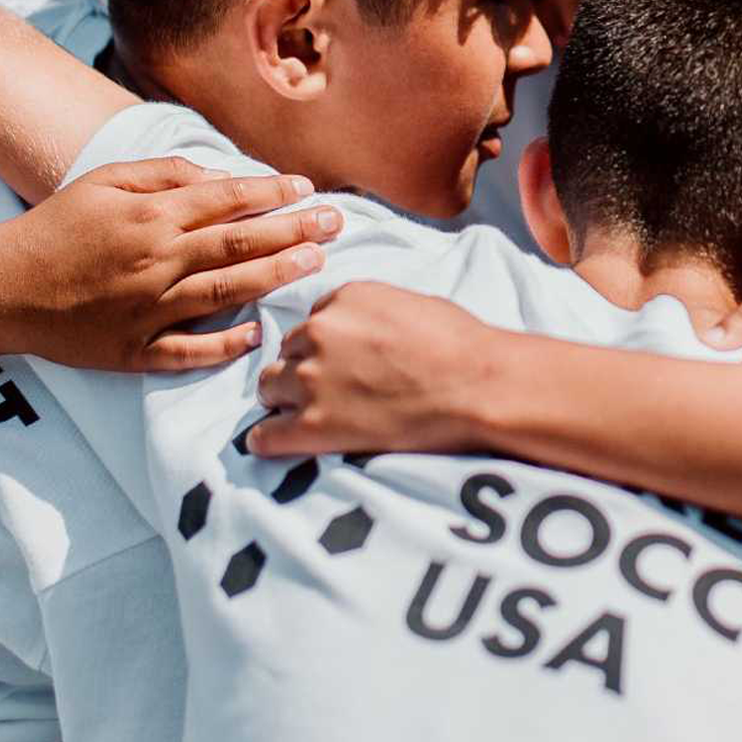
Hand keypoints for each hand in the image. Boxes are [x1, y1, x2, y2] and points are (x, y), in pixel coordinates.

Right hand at [0, 157, 339, 370]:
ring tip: (317, 264)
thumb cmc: (59, 226)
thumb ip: (164, 174)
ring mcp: (147, 308)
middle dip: (295, 230)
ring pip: (225, 291)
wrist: (1, 286)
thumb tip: (220, 176)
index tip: (307, 188)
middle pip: (239, 243)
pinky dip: (223, 344)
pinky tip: (257, 333)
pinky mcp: (133, 349)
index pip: (227, 200)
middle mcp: (156, 260)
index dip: (272, 192)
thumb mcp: (105, 181)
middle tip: (337, 222)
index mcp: (151, 217)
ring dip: (275, 277)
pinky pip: (186, 351)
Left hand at [250, 281, 495, 456]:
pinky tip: (283, 442)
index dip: (327, 342)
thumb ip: (369, 312)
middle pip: (286, 351)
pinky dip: (269, 440)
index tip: (345, 359)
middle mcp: (318, 333)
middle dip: (304, 367)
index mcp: (343, 298)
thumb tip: (360, 333)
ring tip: (313, 414)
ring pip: (268, 388)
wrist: (477, 386)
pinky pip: (264, 436)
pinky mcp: (313, 427)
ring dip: (286, 399)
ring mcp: (311, 381)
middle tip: (333, 388)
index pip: (312, 319)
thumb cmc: (459, 343)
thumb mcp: (410, 303)